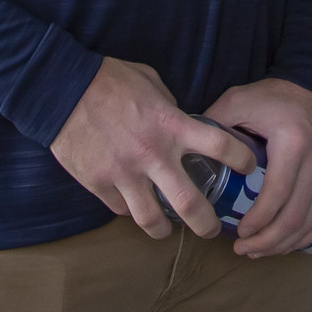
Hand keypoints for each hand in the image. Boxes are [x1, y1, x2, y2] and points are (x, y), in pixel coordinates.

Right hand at [50, 57, 256, 239]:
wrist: (61, 89)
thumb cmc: (110, 79)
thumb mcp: (151, 84)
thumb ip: (171, 108)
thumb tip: (182, 123)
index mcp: (171, 125)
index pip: (220, 146)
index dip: (241, 159)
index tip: (249, 167)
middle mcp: (153, 154)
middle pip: (190, 203)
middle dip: (206, 224)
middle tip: (212, 230)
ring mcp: (124, 173)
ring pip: (151, 219)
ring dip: (164, 230)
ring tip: (169, 231)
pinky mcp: (98, 183)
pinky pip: (120, 208)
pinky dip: (130, 211)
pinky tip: (134, 206)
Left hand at [205, 77, 311, 256]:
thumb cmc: (273, 97)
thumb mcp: (238, 100)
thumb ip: (213, 123)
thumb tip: (186, 150)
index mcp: (293, 144)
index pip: (276, 195)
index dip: (257, 222)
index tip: (238, 234)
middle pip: (295, 217)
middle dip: (267, 241)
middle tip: (243, 249)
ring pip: (310, 223)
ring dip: (283, 244)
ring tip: (258, 250)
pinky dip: (304, 236)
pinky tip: (283, 243)